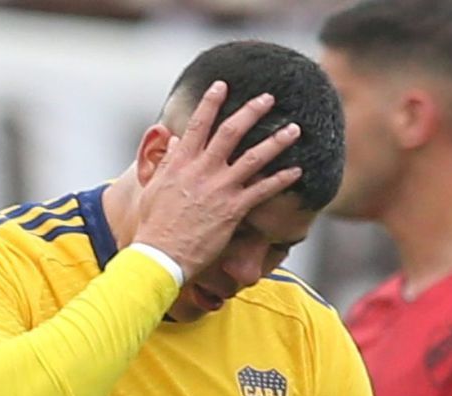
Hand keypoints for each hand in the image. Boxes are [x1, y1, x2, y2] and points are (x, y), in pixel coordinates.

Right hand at [134, 80, 302, 278]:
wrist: (161, 254)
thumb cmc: (154, 225)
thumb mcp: (155, 187)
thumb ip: (168, 161)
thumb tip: (174, 139)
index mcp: (181, 162)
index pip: (199, 124)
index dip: (211, 101)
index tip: (222, 85)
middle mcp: (202, 170)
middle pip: (231, 132)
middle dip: (252, 111)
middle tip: (269, 98)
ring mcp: (219, 189)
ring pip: (253, 157)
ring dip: (276, 141)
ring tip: (294, 129)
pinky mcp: (233, 209)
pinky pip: (263, 190)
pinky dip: (281, 179)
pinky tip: (297, 170)